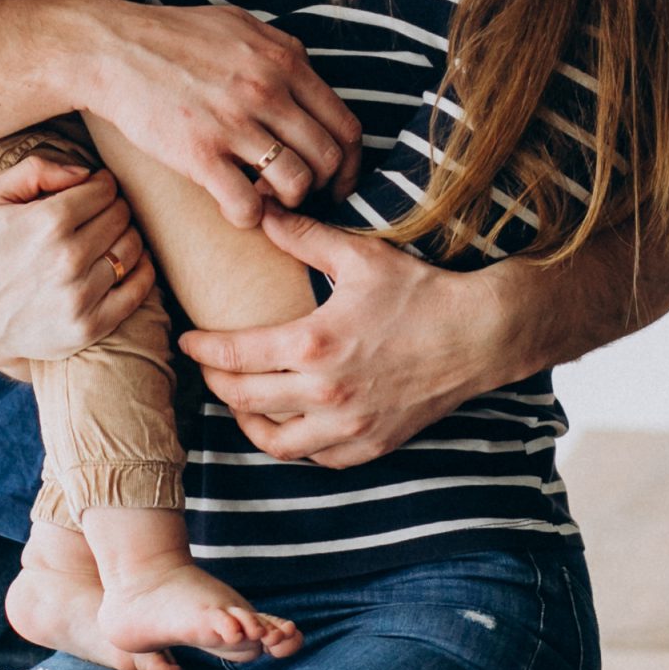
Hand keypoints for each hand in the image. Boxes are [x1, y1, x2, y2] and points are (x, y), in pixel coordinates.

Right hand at [0, 154, 154, 374]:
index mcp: (47, 222)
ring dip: (127, 235)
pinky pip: (138, 289)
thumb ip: (35, 170)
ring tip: (109, 235)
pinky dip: (143, 269)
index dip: (101, 184)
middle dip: (113, 207)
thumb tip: (85, 173)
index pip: (104, 189)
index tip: (93, 190)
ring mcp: (81, 295)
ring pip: (132, 248)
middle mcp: (68, 258)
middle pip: (120, 215)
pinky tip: (130, 261)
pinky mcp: (90, 326)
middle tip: (100, 212)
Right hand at [77, 0, 359, 225]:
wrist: (110, 48)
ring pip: (296, 184)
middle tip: (303, 195)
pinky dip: (249, 217)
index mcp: (283, 59)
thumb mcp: (237, 24)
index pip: (345, 124)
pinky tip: (235, 207)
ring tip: (266, 197)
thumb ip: (279, 48)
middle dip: (324, 187)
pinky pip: (247, 205)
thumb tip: (306, 73)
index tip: (337, 179)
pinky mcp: (199, 154)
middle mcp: (267, 90)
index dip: (348, 162)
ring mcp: (234, 123)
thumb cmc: (170, 36)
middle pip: (328, 158)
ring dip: (287, 201)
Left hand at [177, 204, 524, 466]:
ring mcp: (350, 426)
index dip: (202, 349)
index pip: (234, 355)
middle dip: (216, 381)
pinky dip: (293, 443)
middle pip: (243, 399)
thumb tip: (259, 211)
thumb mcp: (359, 256)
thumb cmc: (421, 291)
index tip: (188, 339)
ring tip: (239, 398)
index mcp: (314, 344)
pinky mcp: (372, 446)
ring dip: (246, 421)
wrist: (480, 336)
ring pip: (274, 441)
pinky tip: (287, 421)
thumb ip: (303, 235)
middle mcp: (326, 393)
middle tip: (208, 366)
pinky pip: (316, 458)